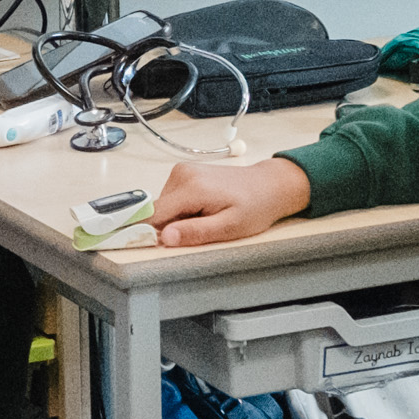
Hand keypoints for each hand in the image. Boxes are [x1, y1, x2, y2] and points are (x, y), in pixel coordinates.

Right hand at [147, 158, 310, 248]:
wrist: (268, 185)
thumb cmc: (254, 206)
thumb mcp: (229, 228)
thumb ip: (195, 232)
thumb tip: (165, 237)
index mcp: (191, 187)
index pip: (153, 214)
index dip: (150, 233)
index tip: (151, 247)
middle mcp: (182, 174)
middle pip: (158, 212)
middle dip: (172, 227)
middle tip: (200, 230)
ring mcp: (181, 171)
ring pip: (163, 207)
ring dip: (178, 219)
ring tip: (205, 218)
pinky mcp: (183, 172)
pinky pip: (171, 199)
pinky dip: (182, 210)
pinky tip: (203, 209)